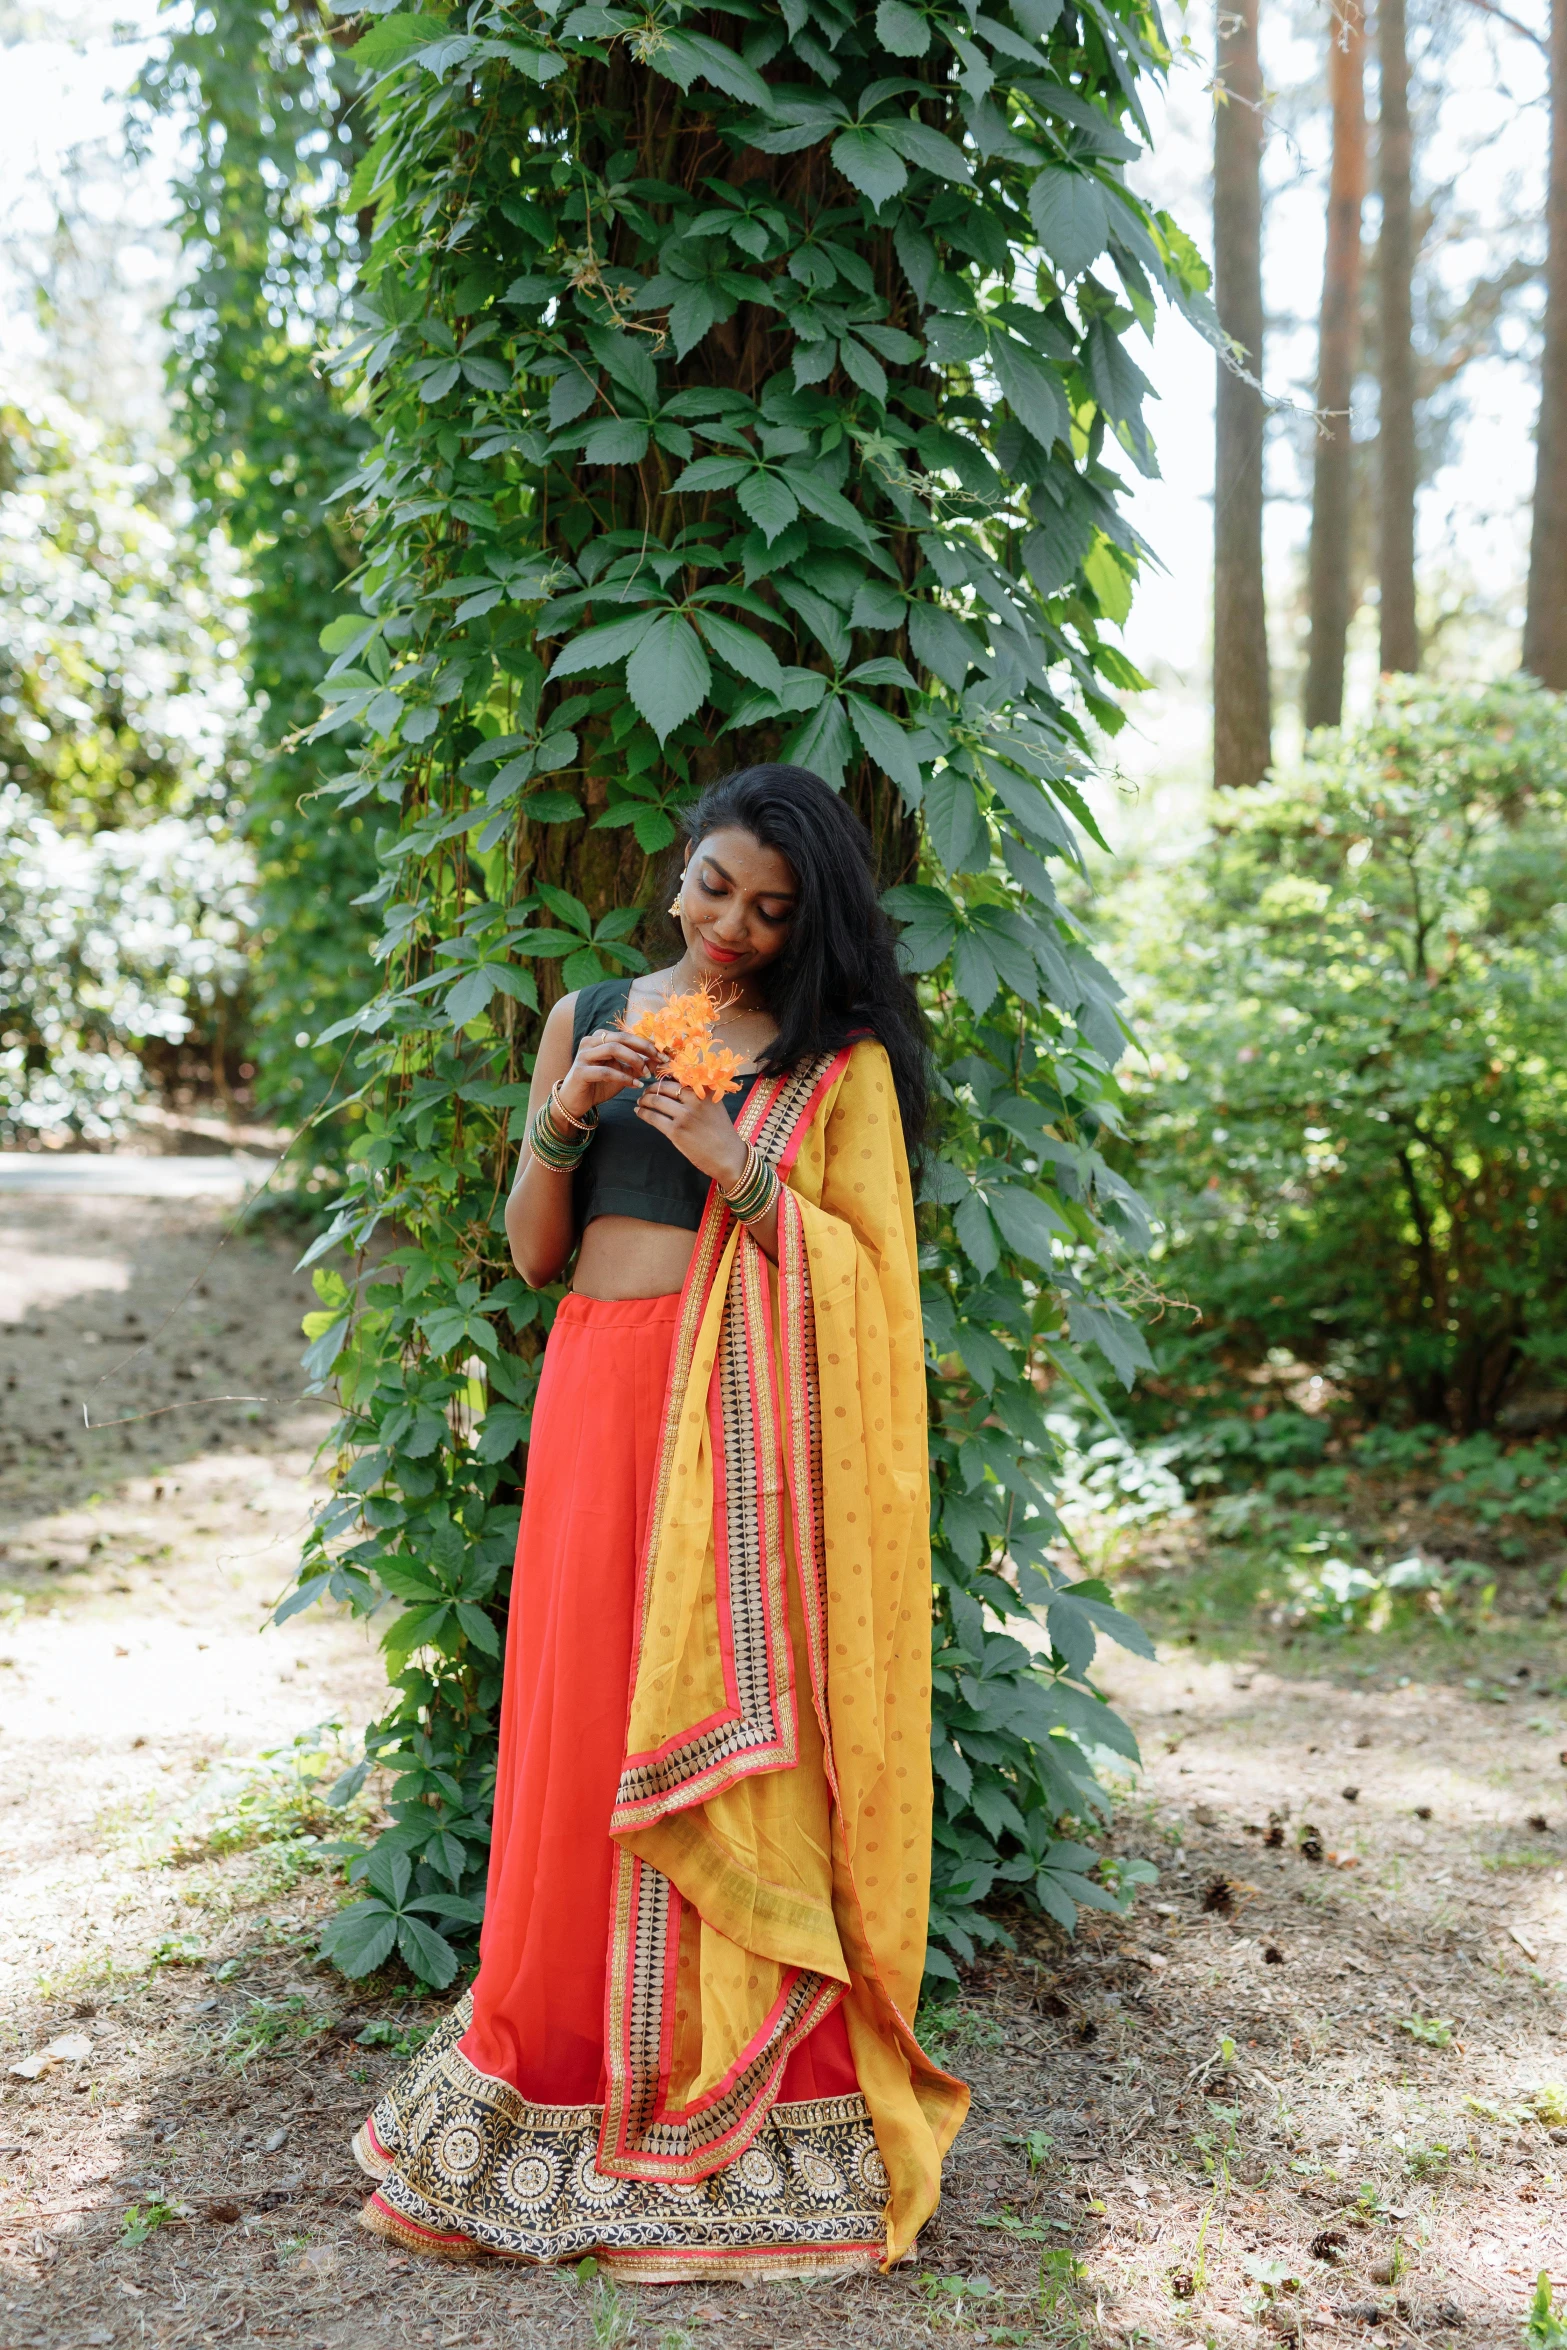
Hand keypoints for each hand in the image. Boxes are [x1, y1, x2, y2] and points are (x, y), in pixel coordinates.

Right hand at [557, 1026, 659, 1119]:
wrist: (574, 1102)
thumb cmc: (598, 1085)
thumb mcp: (623, 1073)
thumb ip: (638, 1065)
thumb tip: (660, 1059)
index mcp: (600, 1038)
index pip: (627, 1035)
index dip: (647, 1043)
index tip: (664, 1055)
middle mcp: (590, 1042)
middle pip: (621, 1037)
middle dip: (644, 1048)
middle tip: (660, 1060)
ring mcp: (583, 1056)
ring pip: (613, 1049)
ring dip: (634, 1060)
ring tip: (646, 1074)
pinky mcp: (580, 1072)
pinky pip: (605, 1071)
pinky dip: (623, 1077)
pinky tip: (635, 1085)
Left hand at [634, 1078, 748, 1186]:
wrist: (727, 1155)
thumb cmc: (721, 1132)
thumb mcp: (715, 1105)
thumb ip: (699, 1094)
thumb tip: (676, 1085)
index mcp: (704, 1091)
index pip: (678, 1077)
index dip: (664, 1077)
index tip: (657, 1080)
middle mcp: (694, 1099)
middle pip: (664, 1088)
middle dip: (651, 1088)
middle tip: (646, 1092)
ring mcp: (684, 1115)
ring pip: (656, 1101)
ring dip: (644, 1100)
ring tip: (641, 1102)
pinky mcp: (676, 1131)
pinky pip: (653, 1117)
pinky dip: (643, 1113)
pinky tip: (639, 1112)